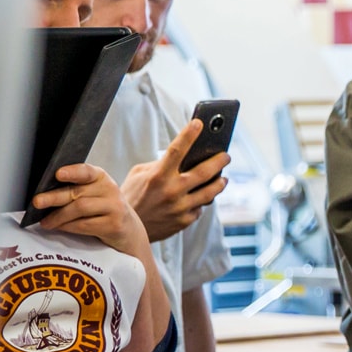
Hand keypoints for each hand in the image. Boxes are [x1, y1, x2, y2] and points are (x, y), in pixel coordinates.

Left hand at [33, 164, 148, 256]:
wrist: (128, 230)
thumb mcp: (94, 193)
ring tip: (45, 222)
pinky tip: (59, 227)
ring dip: (58, 216)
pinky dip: (68, 227)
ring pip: (79, 209)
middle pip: (77, 192)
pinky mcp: (114, 225)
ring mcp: (115, 208)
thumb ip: (76, 189)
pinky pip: (85, 225)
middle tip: (37, 202)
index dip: (72, 172)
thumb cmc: (102, 209)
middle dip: (54, 197)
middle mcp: (110, 190)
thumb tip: (43, 193)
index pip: (86, 171)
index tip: (58, 174)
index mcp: (101, 177)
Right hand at [123, 119, 230, 240]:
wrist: (125, 228)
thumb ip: (160, 165)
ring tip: (223, 178)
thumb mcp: (139, 175)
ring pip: (210, 193)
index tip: (199, 123)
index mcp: (158, 176)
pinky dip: (202, 201)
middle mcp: (171, 191)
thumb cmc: (132, 196)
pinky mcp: (184, 221)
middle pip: (204, 172)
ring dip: (219, 183)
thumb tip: (184, 158)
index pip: (176, 150)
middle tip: (226, 156)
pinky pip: (200, 208)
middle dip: (219, 161)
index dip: (189, 135)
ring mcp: (180, 207)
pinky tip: (203, 197)